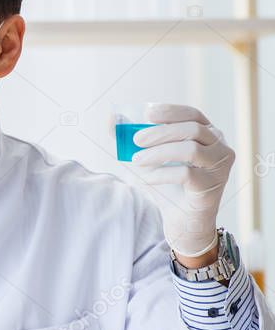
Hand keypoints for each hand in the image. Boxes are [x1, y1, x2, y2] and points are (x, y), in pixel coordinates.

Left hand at [131, 103, 233, 259]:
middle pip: (192, 129)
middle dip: (161, 132)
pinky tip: (146, 179)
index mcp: (206, 134)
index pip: (193, 114)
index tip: (147, 113)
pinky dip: (161, 174)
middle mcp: (219, 147)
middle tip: (136, 140)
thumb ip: (130, 138)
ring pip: (191, 149)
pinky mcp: (212, 185)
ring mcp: (219, 166)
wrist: (180, 218)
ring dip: (159, 153)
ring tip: (136, 161)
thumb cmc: (165, 183)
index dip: (171, 111)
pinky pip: (186, 174)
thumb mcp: (146, 158)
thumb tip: (110, 118)